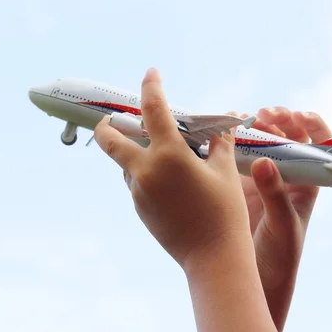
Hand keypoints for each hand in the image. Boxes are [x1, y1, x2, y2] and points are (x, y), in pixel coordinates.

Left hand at [94, 67, 251, 268]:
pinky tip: (168, 181)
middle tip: (114, 118)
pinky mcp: (139, 210)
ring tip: (159, 154)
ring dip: (134, 153)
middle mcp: (145, 172)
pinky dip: (145, 174)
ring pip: (125, 164)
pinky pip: (136, 184)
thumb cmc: (225, 213)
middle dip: (106, 125)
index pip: (153, 109)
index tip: (151, 73)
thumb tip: (225, 123)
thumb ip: (219, 144)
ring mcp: (138, 193)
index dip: (151, 86)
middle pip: (110, 140)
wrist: (213, 258)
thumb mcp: (225, 172)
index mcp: (168, 156)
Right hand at [237, 107, 331, 331]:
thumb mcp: (283, 225)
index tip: (299, 116)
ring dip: (254, 124)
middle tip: (264, 115)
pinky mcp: (238, 179)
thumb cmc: (281, 254)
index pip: (318, 144)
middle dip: (279, 119)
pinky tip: (224, 131)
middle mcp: (286, 173)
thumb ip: (274, 194)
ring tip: (242, 118)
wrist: (255, 275)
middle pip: (287, 134)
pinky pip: (238, 150)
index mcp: (307, 180)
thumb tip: (264, 161)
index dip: (312, 125)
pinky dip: (233, 138)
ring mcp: (261, 174)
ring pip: (261, 138)